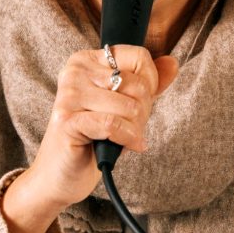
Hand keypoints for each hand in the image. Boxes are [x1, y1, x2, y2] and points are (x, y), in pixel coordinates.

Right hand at [0, 46, 177, 232]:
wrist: (61, 175)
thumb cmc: (94, 139)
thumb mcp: (125, 105)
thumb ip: (148, 82)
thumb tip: (172, 63)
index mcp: (87, 60)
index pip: (139, 57)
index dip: (149, 84)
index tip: (138, 104)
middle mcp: (75, 71)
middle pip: (137, 83)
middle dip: (142, 111)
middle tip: (127, 127)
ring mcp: (69, 95)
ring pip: (128, 106)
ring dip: (133, 129)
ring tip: (120, 138)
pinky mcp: (67, 121)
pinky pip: (113, 124)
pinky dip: (126, 138)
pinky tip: (127, 146)